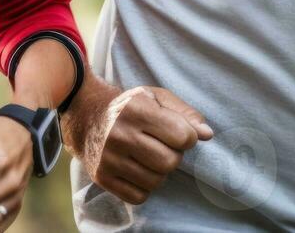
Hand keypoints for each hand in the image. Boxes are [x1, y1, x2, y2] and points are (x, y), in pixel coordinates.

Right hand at [63, 78, 211, 204]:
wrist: (88, 119)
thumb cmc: (130, 108)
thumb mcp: (156, 98)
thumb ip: (185, 113)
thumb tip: (207, 135)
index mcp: (136, 109)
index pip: (182, 136)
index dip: (187, 137)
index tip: (178, 133)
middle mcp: (120, 134)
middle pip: (170, 162)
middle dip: (173, 156)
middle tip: (162, 146)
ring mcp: (109, 158)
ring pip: (156, 181)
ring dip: (159, 172)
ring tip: (149, 157)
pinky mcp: (102, 178)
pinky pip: (139, 196)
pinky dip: (144, 186)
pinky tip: (137, 169)